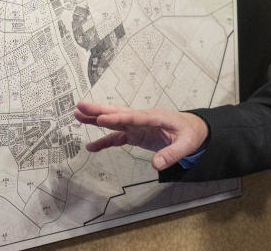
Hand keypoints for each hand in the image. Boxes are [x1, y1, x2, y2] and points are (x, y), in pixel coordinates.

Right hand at [73, 100, 208, 170]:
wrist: (193, 129)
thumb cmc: (190, 134)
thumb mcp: (186, 145)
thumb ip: (171, 154)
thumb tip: (156, 164)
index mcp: (154, 117)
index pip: (133, 117)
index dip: (117, 118)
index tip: (101, 118)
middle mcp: (142, 118)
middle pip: (118, 112)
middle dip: (99, 109)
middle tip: (80, 106)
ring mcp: (137, 126)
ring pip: (113, 120)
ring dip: (96, 118)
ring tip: (77, 114)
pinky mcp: (135, 134)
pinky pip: (117, 137)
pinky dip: (104, 141)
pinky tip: (90, 147)